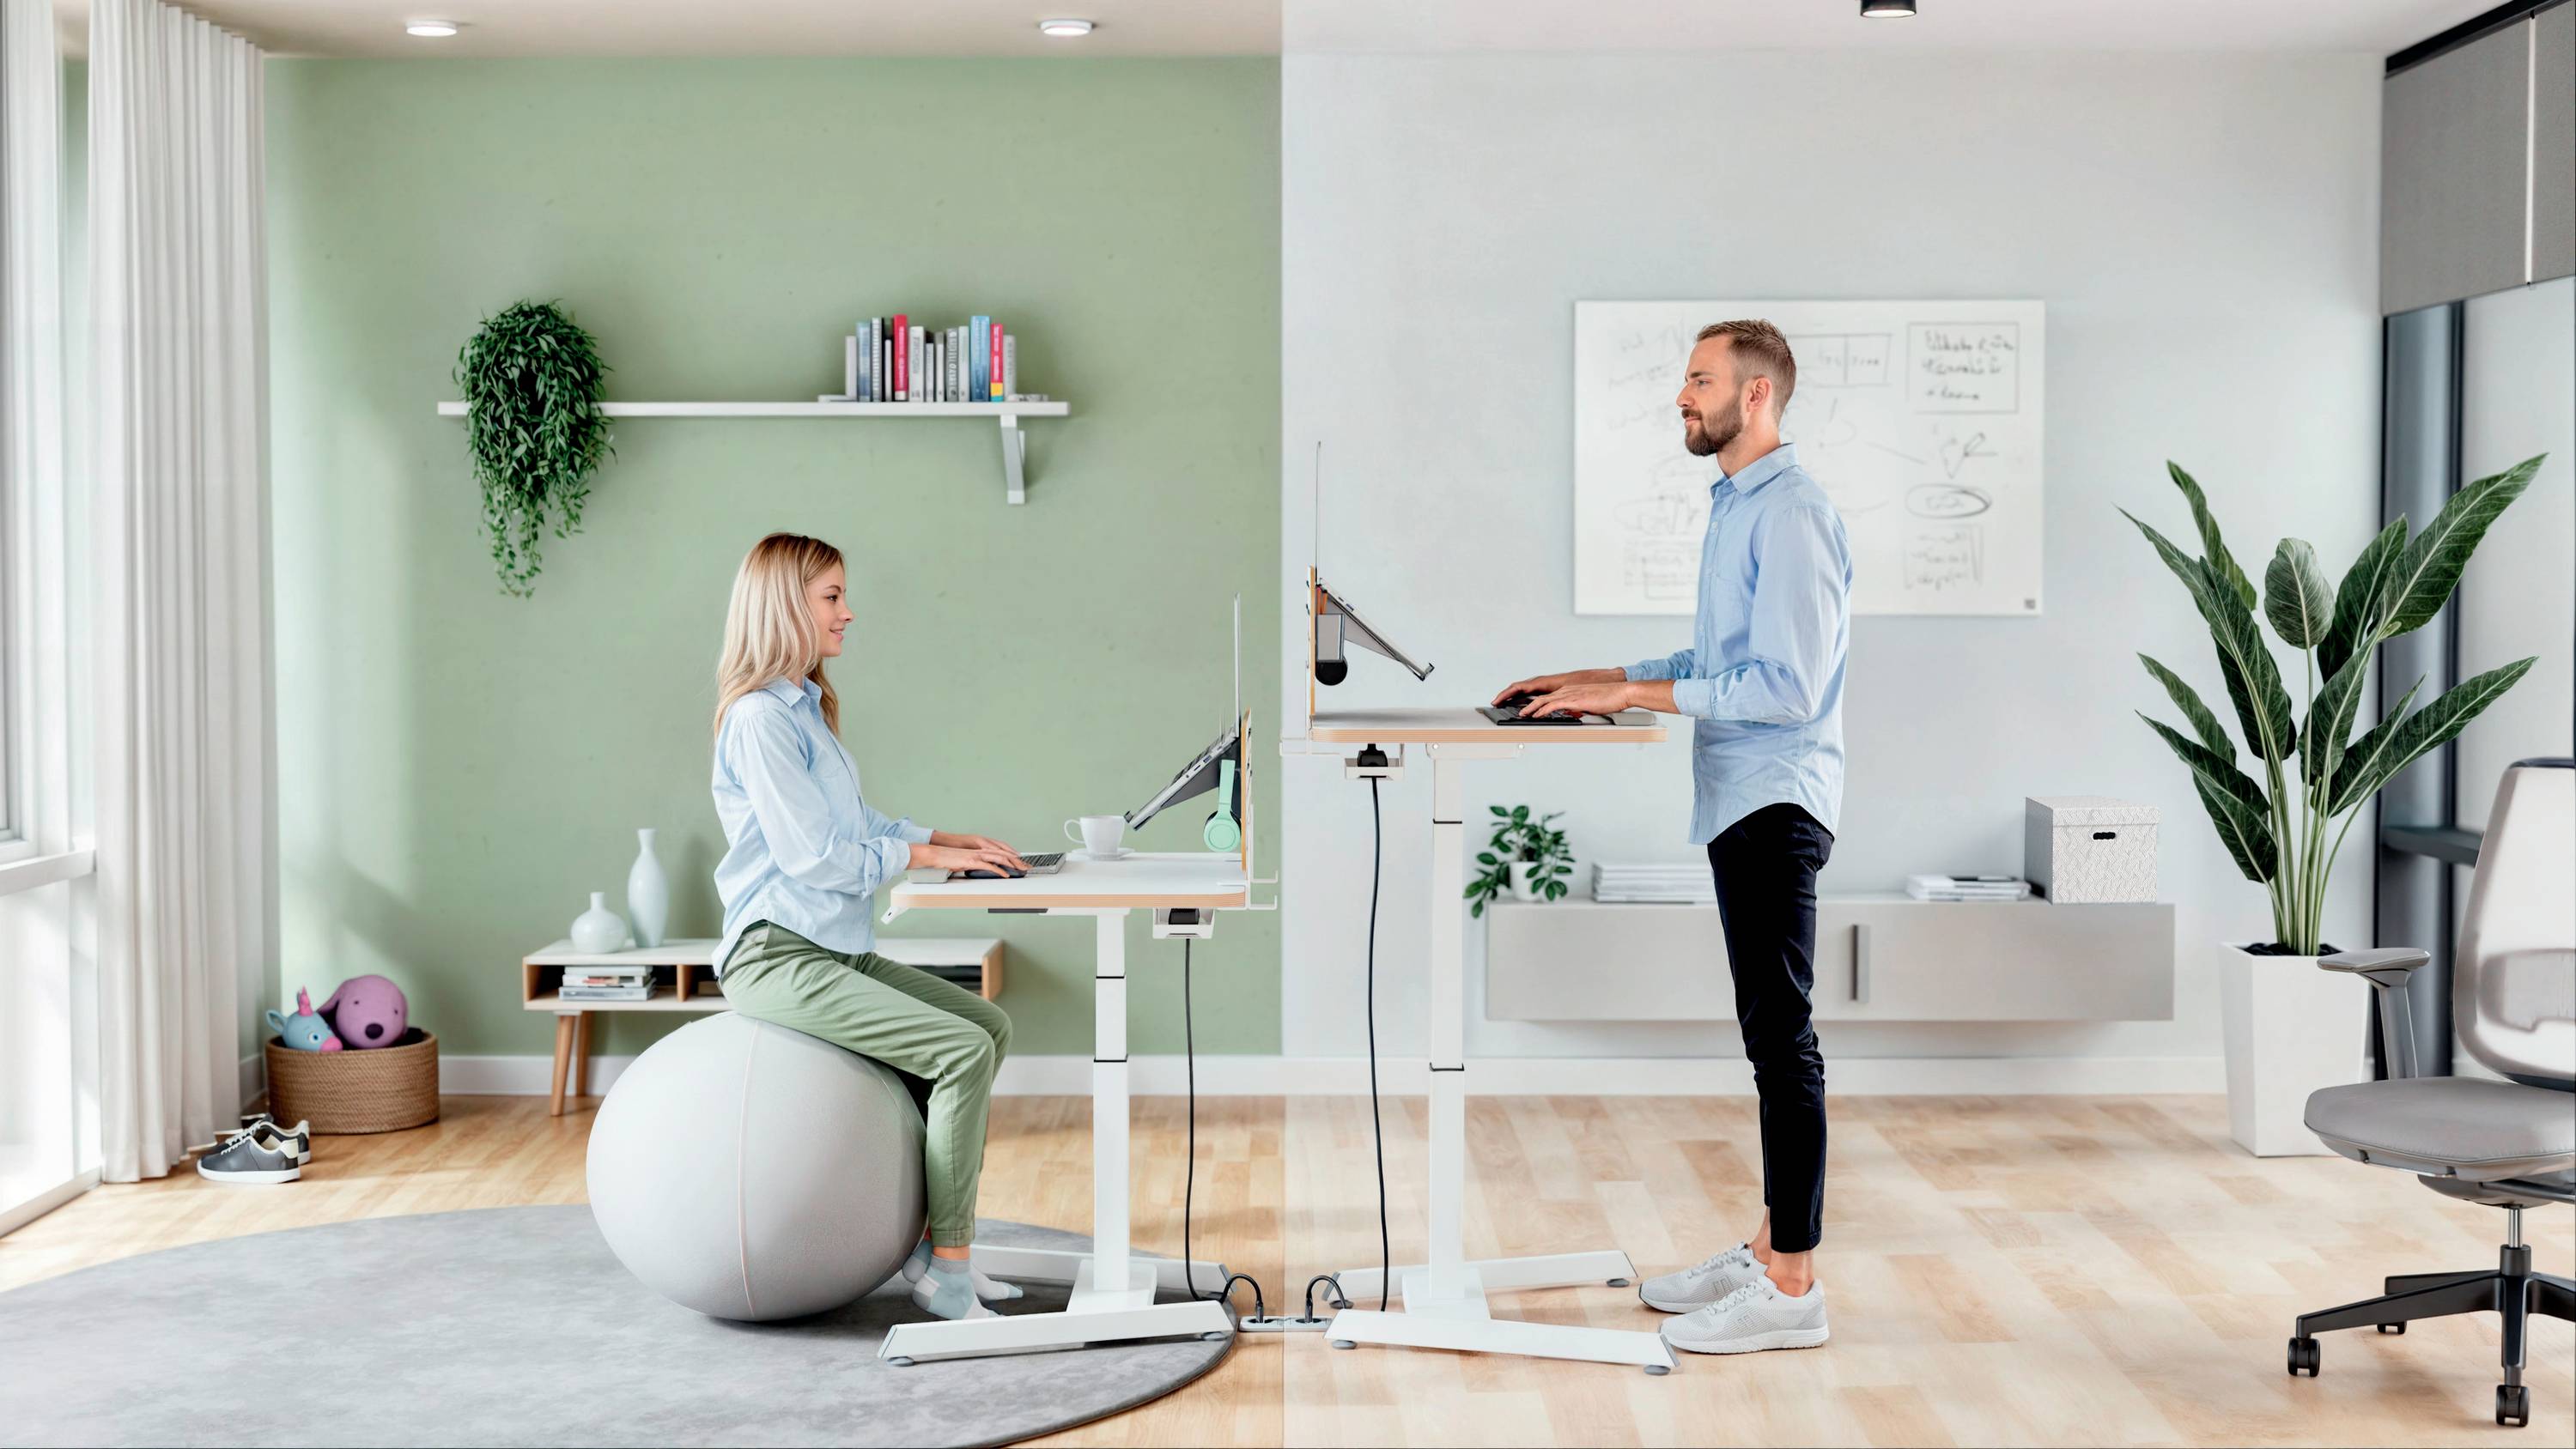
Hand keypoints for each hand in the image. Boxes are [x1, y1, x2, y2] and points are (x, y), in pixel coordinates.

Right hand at [911, 841, 1027, 875]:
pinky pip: (989, 866)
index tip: (1022, 862)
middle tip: (1027, 867)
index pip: (1001, 852)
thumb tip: (984, 869)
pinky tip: (1006, 875)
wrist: (938, 855)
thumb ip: (977, 864)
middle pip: (1004, 854)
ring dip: (1012, 864)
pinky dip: (999, 870)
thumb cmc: (950, 859)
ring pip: (1000, 858)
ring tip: (1021, 869)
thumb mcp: (967, 861)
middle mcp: (981, 851)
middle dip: (1018, 860)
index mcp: (981, 850)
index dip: (1013, 857)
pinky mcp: (972, 861)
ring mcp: (977, 855)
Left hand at [1521, 680, 1636, 718]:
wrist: (1621, 693)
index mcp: (1570, 690)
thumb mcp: (1589, 705)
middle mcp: (1567, 690)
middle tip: (1520, 712)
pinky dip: (1541, 710)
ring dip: (1530, 708)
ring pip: (1543, 701)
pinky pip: (1552, 705)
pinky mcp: (1574, 700)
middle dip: (1527, 705)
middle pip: (1541, 697)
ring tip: (1522, 715)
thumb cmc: (1609, 699)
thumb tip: (1572, 715)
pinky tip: (1535, 715)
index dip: (1535, 703)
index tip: (1526, 709)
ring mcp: (1569, 694)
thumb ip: (1578, 709)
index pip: (1548, 697)